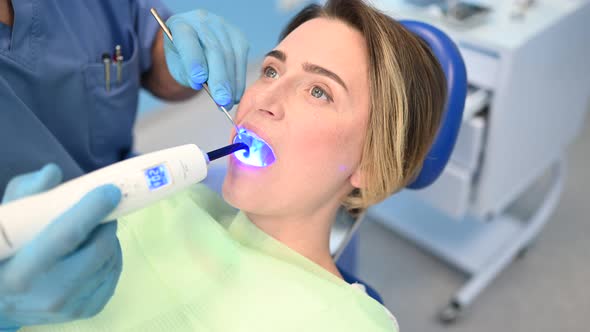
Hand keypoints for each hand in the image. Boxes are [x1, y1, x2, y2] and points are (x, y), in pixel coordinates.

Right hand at [0, 164, 121, 328]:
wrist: (0, 299)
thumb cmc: (6, 250)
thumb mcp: (6, 218)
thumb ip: (27, 192)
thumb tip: (53, 172)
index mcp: (21, 272)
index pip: (66, 236)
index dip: (92, 209)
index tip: (110, 190)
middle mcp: (49, 294)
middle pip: (99, 249)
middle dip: (106, 222)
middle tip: (104, 206)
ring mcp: (71, 306)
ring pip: (111, 260)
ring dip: (109, 237)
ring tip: (93, 228)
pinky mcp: (87, 310)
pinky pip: (114, 274)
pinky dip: (111, 256)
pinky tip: (95, 248)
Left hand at [165, 9, 249, 108]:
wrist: (195, 40)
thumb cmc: (183, 57)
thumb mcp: (177, 66)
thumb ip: (188, 74)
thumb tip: (204, 85)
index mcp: (180, 25)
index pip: (188, 42)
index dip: (194, 62)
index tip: (198, 82)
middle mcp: (203, 20)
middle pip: (214, 51)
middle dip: (219, 79)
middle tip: (221, 101)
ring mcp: (224, 26)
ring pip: (230, 56)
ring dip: (231, 83)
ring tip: (227, 103)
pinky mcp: (238, 36)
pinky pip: (241, 60)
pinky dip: (238, 80)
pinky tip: (235, 94)